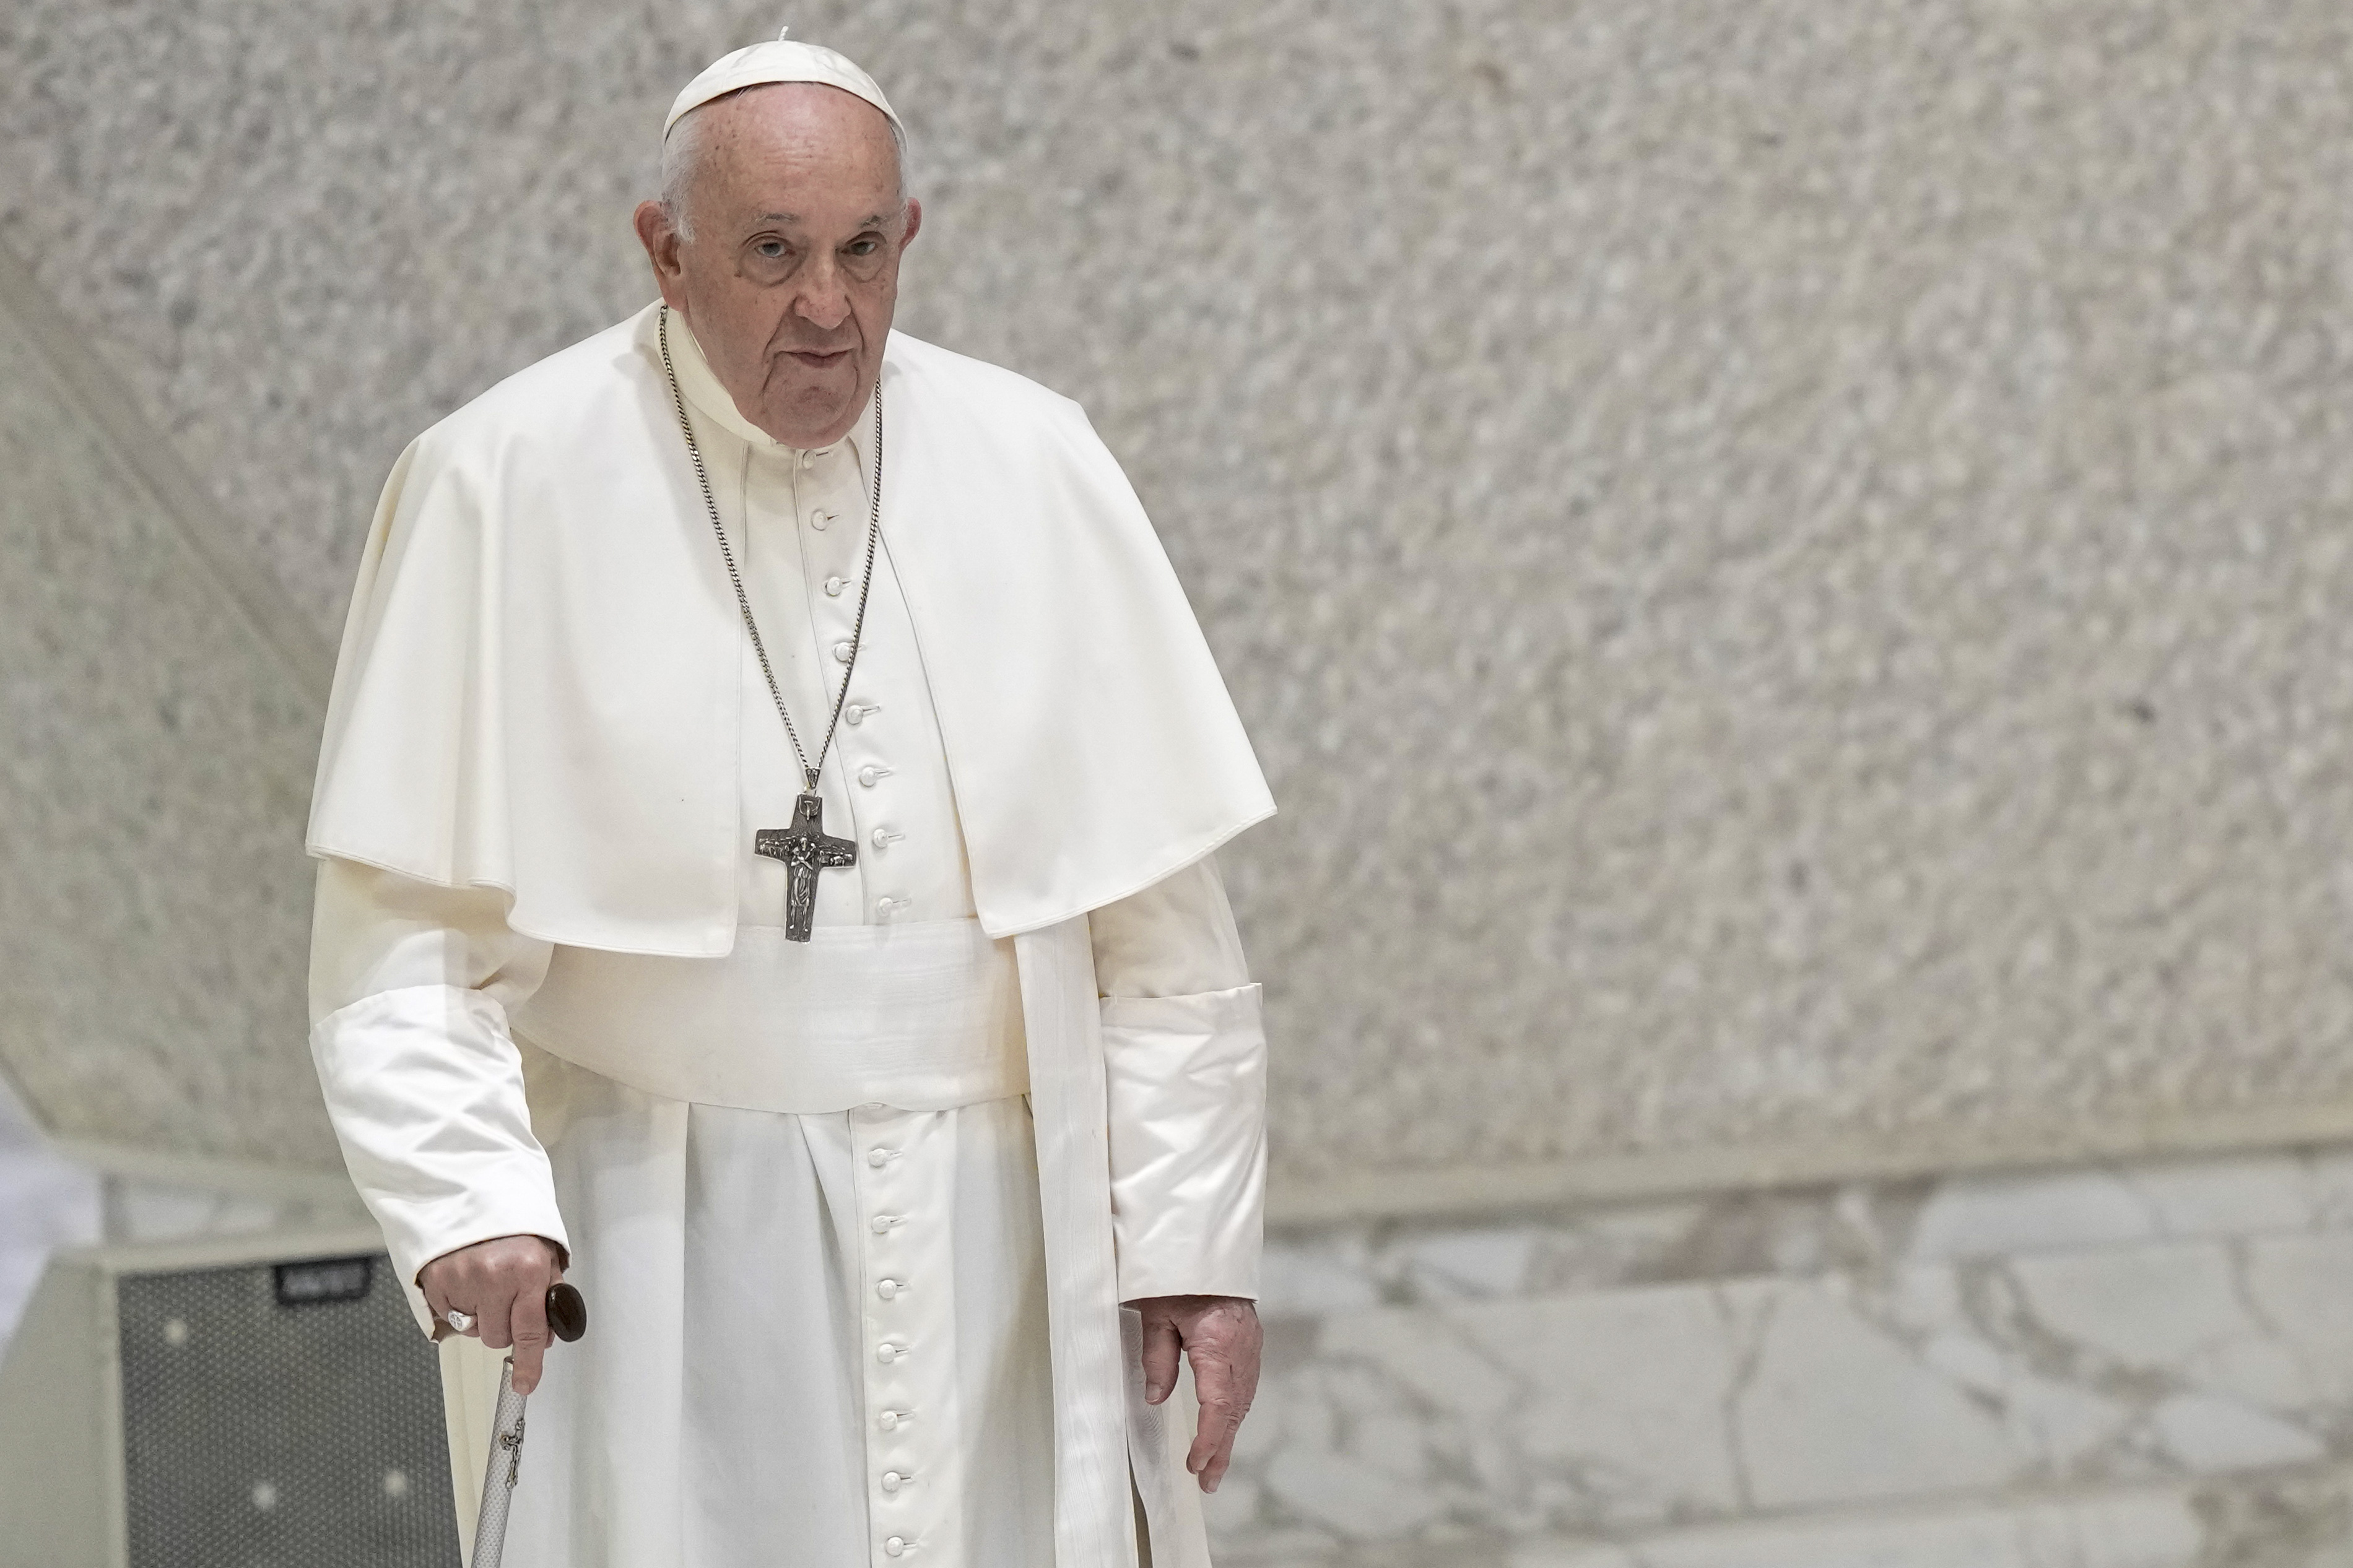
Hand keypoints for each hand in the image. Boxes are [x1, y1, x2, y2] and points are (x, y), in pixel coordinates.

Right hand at [419, 1235, 566, 1393]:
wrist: (469, 1192)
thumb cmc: (512, 1223)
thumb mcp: (545, 1250)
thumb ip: (550, 1291)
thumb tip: (550, 1333)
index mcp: (528, 1269)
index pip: (531, 1331)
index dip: (529, 1363)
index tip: (525, 1383)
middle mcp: (495, 1277)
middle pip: (498, 1337)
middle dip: (505, 1327)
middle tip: (506, 1299)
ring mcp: (461, 1280)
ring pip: (473, 1330)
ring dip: (480, 1317)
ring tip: (484, 1284)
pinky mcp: (435, 1282)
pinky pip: (449, 1316)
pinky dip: (458, 1306)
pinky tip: (465, 1281)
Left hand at [1129, 1294, 1260, 1492]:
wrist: (1208, 1249)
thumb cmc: (1177, 1276)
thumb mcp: (1156, 1314)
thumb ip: (1157, 1358)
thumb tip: (1156, 1399)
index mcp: (1217, 1342)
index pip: (1218, 1404)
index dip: (1209, 1439)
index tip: (1195, 1464)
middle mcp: (1241, 1349)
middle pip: (1235, 1411)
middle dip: (1221, 1450)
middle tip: (1206, 1482)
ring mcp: (1251, 1347)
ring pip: (1243, 1402)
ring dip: (1228, 1435)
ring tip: (1213, 1467)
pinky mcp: (1251, 1343)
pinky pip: (1245, 1386)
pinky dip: (1234, 1413)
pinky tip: (1224, 1428)